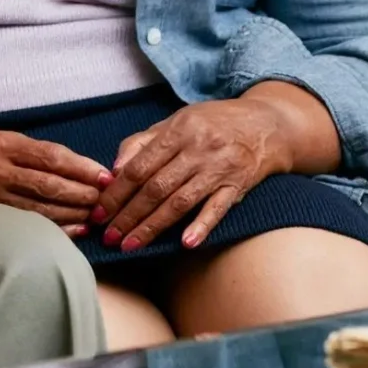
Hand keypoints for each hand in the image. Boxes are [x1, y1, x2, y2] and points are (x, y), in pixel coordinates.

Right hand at [0, 129, 111, 234]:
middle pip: (47, 183)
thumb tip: (77, 167)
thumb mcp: (1, 136)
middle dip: (81, 193)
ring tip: (95, 215)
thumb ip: (33, 150)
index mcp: (4, 142)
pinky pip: (27, 218)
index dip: (80, 167)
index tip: (104, 175)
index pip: (50, 155)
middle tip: (105, 200)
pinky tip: (74, 229)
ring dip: (72, 212)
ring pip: (40, 205)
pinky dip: (53, 224)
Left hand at [94, 98, 293, 251]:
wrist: (267, 124)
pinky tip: (186, 243)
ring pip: (180, 202)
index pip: (138, 167)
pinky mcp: (239, 185)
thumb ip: (142, 143)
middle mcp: (197, 150)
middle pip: (155, 188)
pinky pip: (218, 208)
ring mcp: (219, 169)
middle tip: (109, 236)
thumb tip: (114, 170)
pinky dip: (202, 225)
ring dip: (153, 226)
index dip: (116, 192)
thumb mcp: (175, 122)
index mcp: (177, 132)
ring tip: (131, 245)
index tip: (99, 211)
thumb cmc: (212, 123)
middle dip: (129, 215)